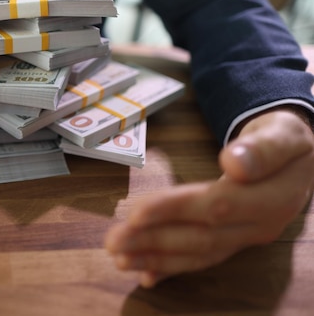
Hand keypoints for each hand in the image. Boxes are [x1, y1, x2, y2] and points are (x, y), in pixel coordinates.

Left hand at [105, 108, 313, 287]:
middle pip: (201, 237)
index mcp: (274, 197)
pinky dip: (173, 268)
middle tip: (113, 241)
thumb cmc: (286, 139)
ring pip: (197, 253)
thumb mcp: (283, 133)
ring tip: (119, 259)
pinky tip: (146, 276)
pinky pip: (203, 259)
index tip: (137, 212)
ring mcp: (247, 238)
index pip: (217, 206)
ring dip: (156, 258)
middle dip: (153, 241)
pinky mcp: (234, 241)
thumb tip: (234, 163)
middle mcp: (260, 226)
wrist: (301, 158)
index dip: (175, 210)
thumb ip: (263, 148)